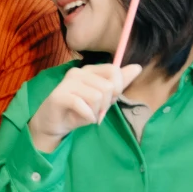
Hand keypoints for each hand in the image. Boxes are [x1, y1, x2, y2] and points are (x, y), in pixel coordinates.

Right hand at [28, 63, 142, 152]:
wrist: (54, 124)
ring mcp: (67, 83)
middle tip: (95, 110)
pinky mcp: (59, 95)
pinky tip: (82, 118)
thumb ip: (119, 83)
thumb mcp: (103, 98)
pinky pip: (84, 106)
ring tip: (87, 114)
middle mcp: (78, 72)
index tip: (108, 100)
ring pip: (97, 97)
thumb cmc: (79, 110)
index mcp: (89, 70)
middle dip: (106, 104)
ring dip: (96, 112)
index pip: (114, 70)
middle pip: (108, 86)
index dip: (117, 88)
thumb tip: (137, 67)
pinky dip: (88, 117)